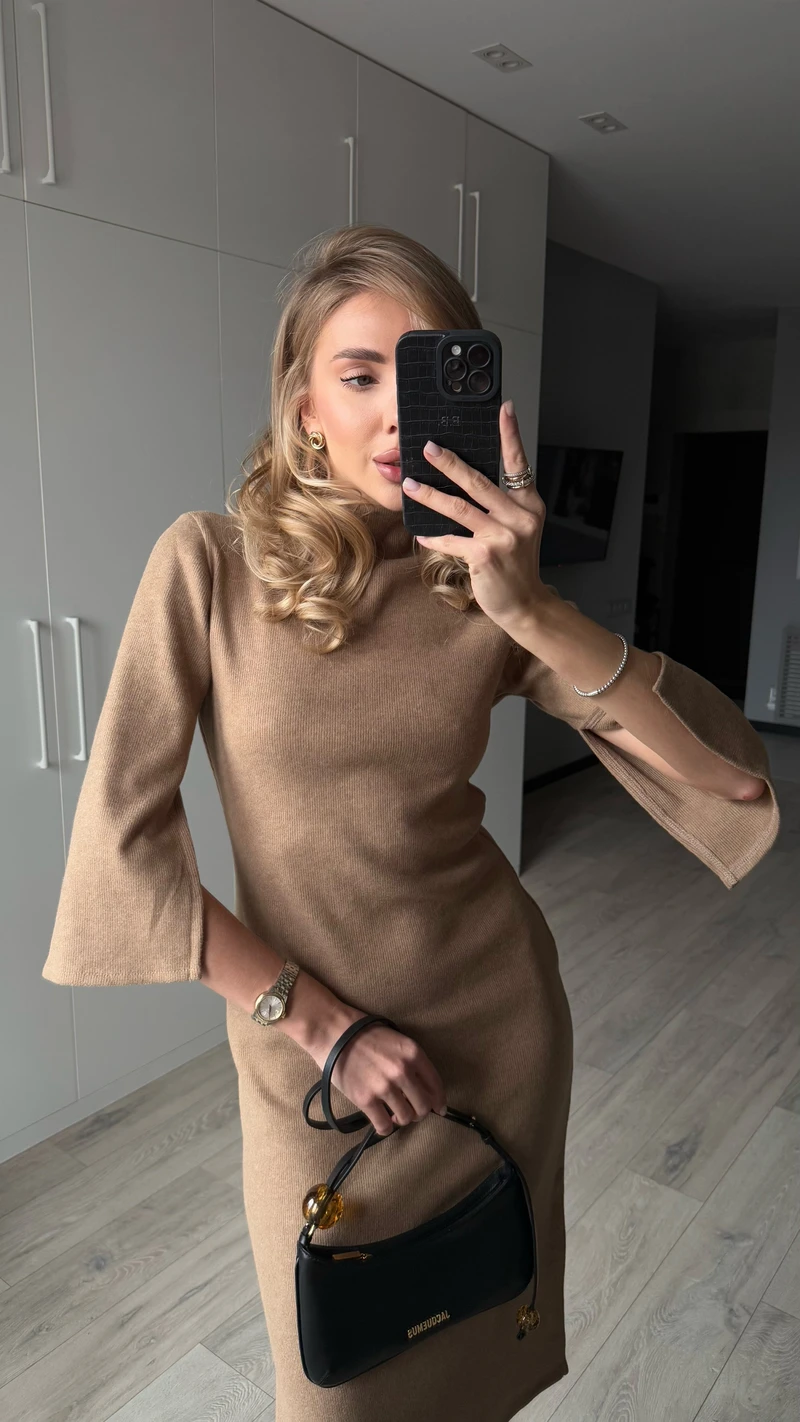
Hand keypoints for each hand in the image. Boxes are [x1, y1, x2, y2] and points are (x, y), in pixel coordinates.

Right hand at [307, 1005, 447, 1137]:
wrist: (333, 1032)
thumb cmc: (364, 1033)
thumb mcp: (396, 1040)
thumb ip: (411, 1061)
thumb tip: (422, 1087)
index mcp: (413, 1053)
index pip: (436, 1085)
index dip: (438, 1101)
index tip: (438, 1109)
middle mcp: (402, 1071)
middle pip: (423, 1106)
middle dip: (419, 1112)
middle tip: (411, 1111)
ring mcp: (384, 1087)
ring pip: (405, 1118)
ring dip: (401, 1119)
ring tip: (393, 1113)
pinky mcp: (365, 1100)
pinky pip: (384, 1126)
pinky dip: (385, 1127)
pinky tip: (381, 1120)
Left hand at [403, 400, 550, 629]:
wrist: (525, 604)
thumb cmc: (516, 565)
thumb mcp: (518, 529)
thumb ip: (501, 506)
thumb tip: (465, 482)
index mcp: (528, 505)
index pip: (518, 463)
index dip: (510, 435)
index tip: (504, 409)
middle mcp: (519, 517)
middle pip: (478, 481)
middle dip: (449, 462)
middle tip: (428, 447)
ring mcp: (503, 536)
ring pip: (458, 508)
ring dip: (430, 495)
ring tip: (410, 484)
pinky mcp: (485, 555)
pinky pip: (451, 540)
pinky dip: (433, 536)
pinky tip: (420, 533)